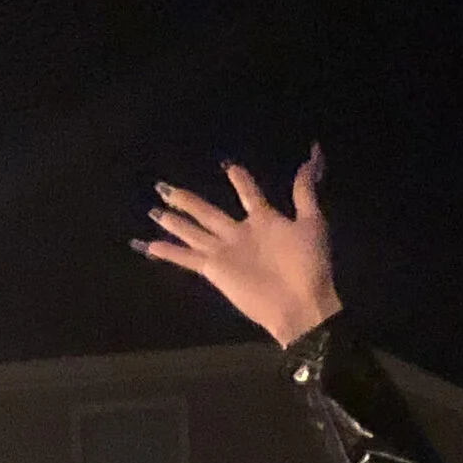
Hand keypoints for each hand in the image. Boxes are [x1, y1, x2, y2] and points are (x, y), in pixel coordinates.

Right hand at [135, 151, 339, 345]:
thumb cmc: (309, 264)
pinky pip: (188, 259)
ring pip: (193, 232)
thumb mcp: (312, 221)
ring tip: (153, 211)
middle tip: (165, 187)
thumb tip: (311, 159)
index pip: (248, 194)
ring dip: (174, 222)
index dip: (239, 180)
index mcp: (264, 220)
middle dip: (187, 200)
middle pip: (208, 212)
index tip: (229, 166)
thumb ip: (304, 192)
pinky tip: (150, 245)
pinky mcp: (215, 270)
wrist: (301, 303)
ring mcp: (226, 252)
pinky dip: (168, 252)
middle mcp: (240, 234)